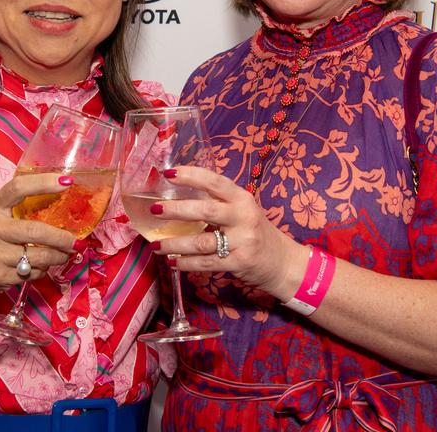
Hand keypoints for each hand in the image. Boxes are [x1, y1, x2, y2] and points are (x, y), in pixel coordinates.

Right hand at [0, 174, 80, 295]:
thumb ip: (18, 203)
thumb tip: (60, 195)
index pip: (18, 188)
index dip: (43, 183)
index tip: (67, 182)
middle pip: (36, 231)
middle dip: (63, 238)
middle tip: (76, 241)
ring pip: (39, 256)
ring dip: (58, 256)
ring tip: (64, 254)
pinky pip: (32, 273)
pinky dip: (42, 269)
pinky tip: (39, 265)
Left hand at [149, 166, 303, 298]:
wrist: (281, 261)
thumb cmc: (254, 231)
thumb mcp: (242, 210)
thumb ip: (217, 202)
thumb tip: (177, 195)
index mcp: (242, 198)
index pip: (215, 181)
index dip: (191, 175)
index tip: (168, 173)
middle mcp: (243, 216)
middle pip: (205, 210)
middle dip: (176, 210)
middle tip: (154, 210)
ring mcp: (242, 241)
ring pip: (201, 241)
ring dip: (175, 244)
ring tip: (156, 245)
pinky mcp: (239, 262)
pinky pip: (206, 263)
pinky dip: (186, 263)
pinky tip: (172, 262)